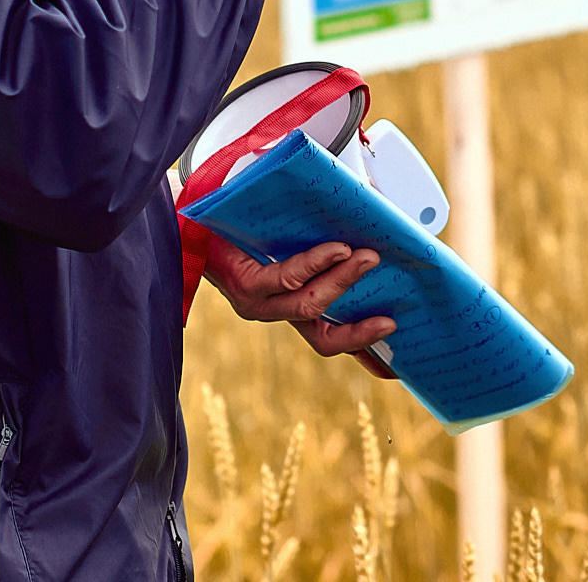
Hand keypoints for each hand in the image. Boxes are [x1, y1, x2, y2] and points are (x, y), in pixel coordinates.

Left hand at [203, 236, 398, 378]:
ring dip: (345, 281)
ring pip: (311, 305)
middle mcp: (276, 312)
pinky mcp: (246, 285)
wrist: (194, 214)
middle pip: (325, 338)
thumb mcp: (300, 236)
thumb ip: (335, 238)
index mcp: (291, 306)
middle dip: (360, 334)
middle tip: (391, 322)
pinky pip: (288, 278)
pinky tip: (337, 249)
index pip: (331, 339)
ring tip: (369, 258)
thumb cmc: (251, 221)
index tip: (394, 372)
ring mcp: (260, 303)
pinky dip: (317, 263)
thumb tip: (380, 222)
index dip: (361, 353)